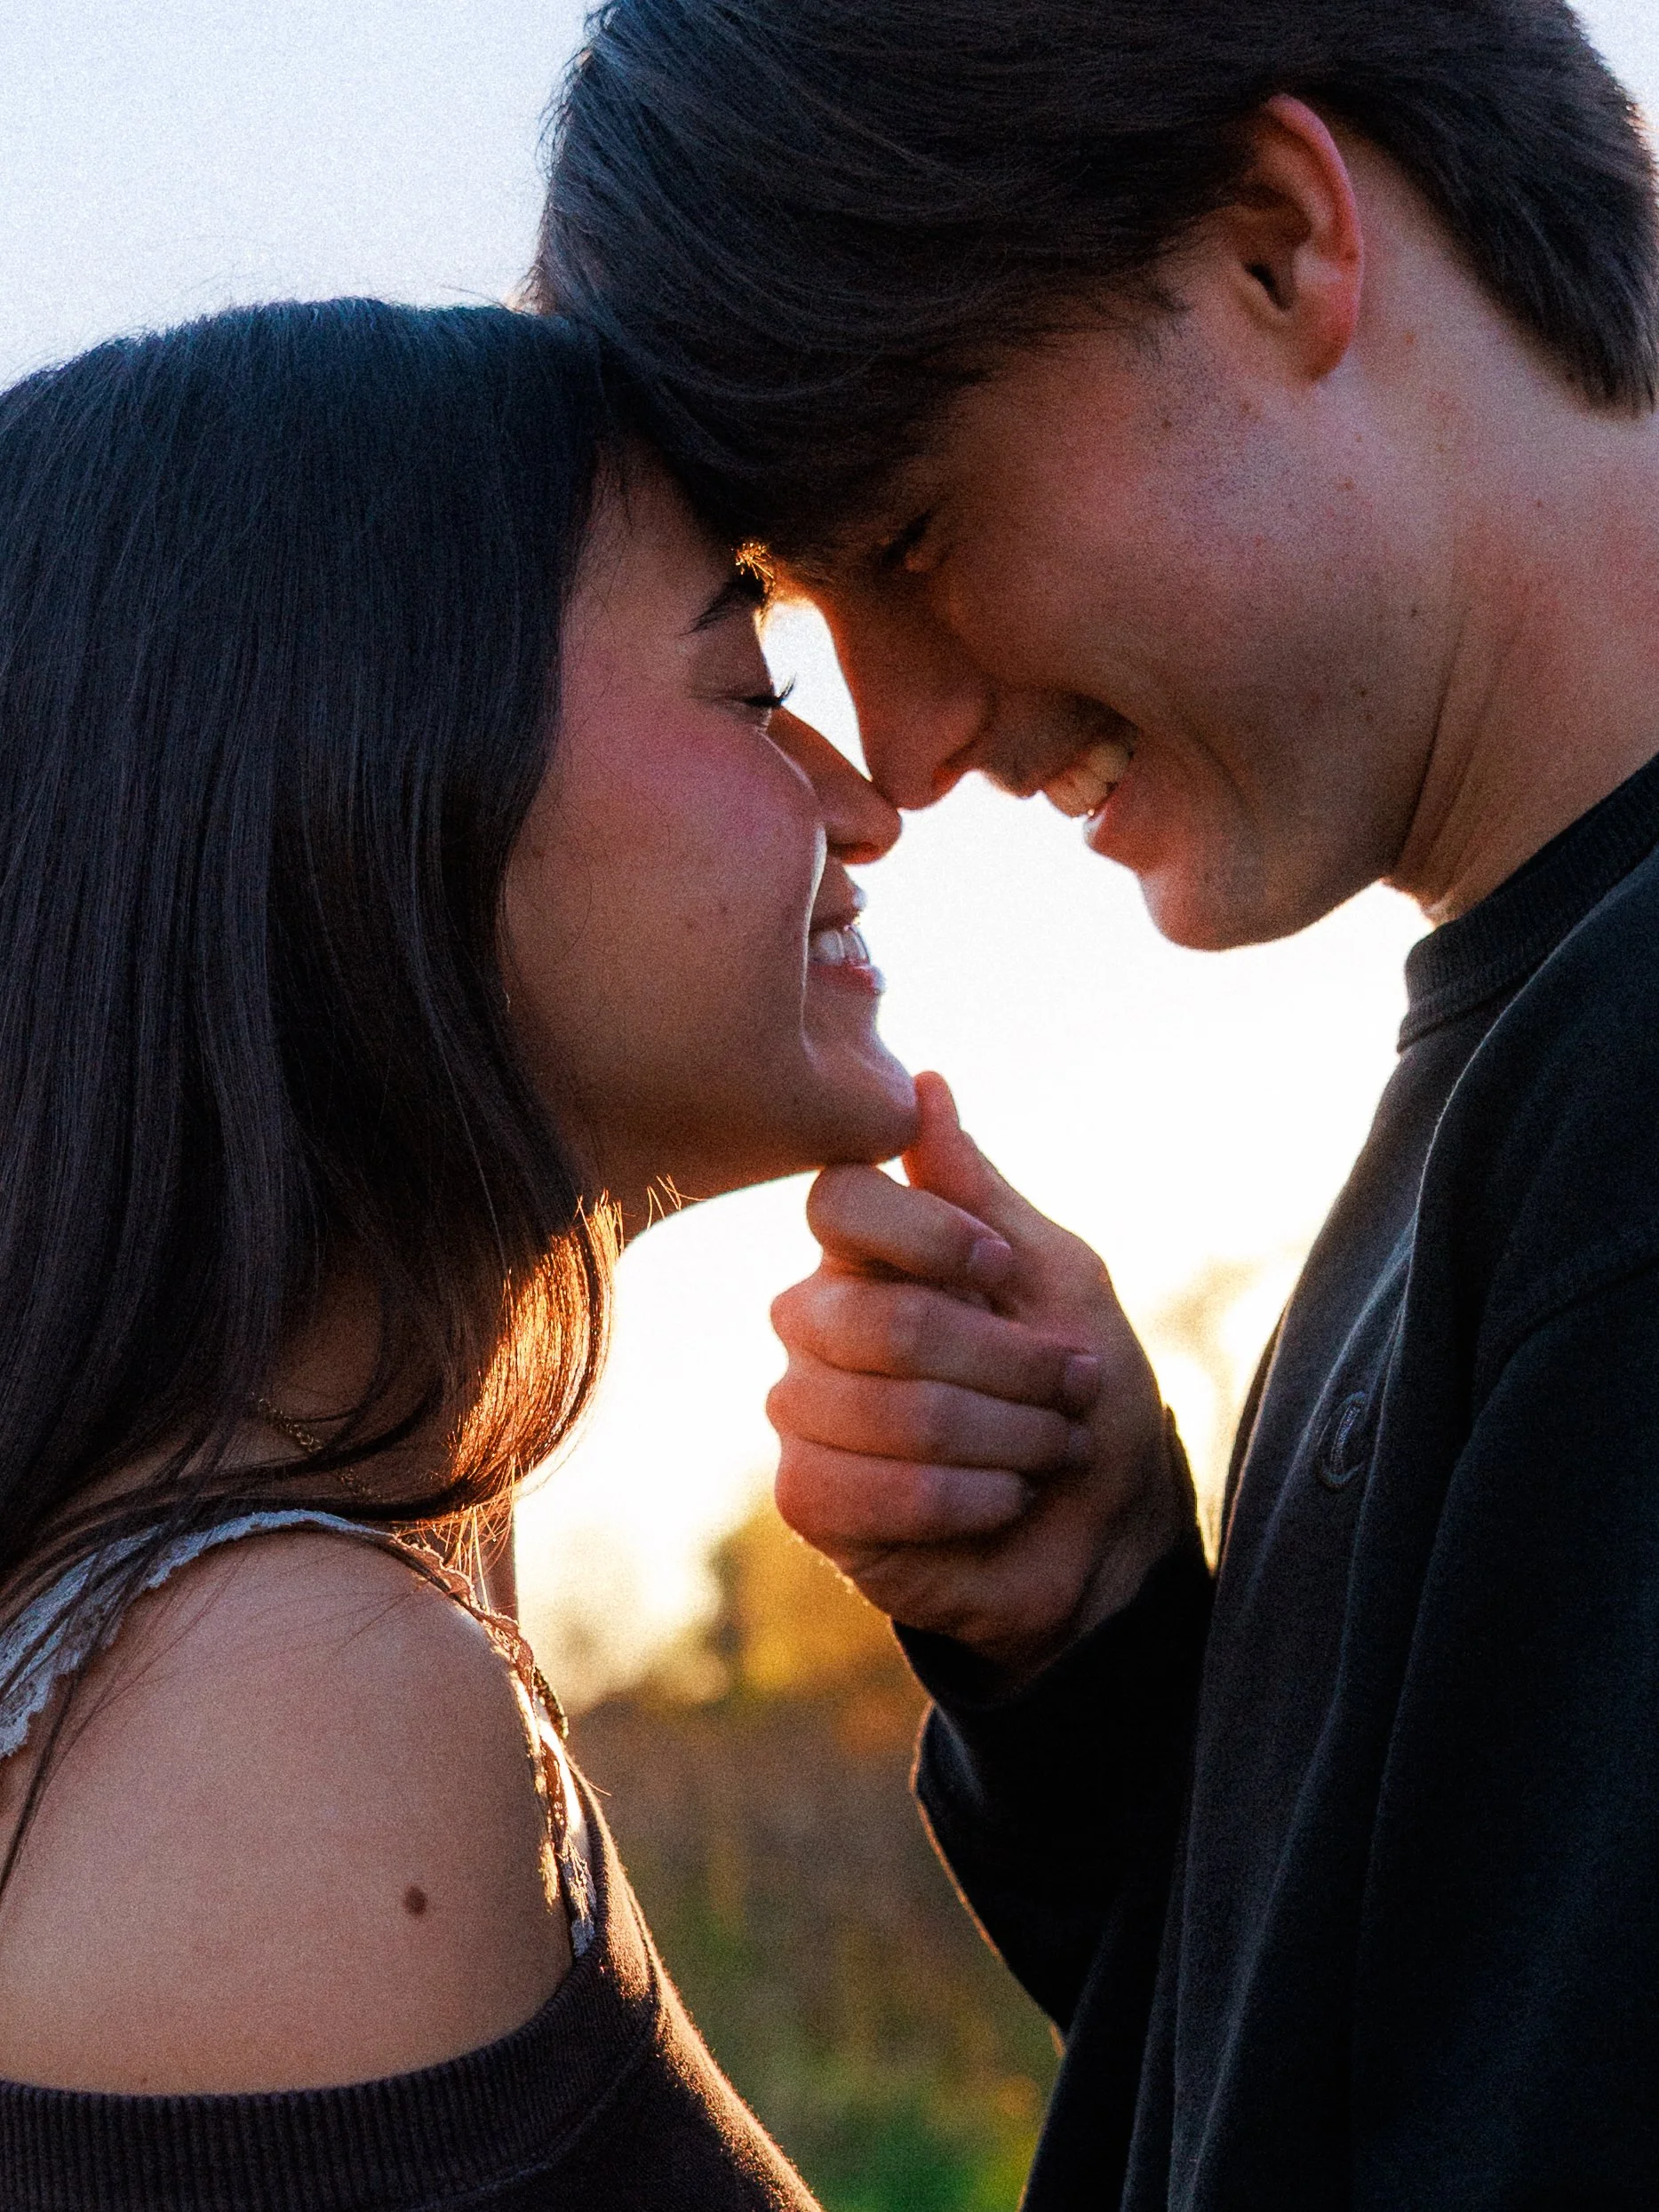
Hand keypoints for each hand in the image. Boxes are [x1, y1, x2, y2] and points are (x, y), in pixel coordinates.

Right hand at [768, 1073, 1194, 1676]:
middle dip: (1010, 1364)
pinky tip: (1005, 1498)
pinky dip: (970, 1499)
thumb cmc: (1085, 1394)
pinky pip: (872, 1490)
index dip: (927, 1233)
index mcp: (870, 1252)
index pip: (839, 1199)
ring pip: (890, 1410)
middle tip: (1073, 1387)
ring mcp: (804, 1410)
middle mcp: (819, 1321)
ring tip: (1049, 1449)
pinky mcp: (808, 1498)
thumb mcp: (1058, 1277)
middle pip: (881, 1318)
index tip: (1002, 1268)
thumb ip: (981, 1192)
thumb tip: (924, 1083)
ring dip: (1008, 1437)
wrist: (1103, 1532)